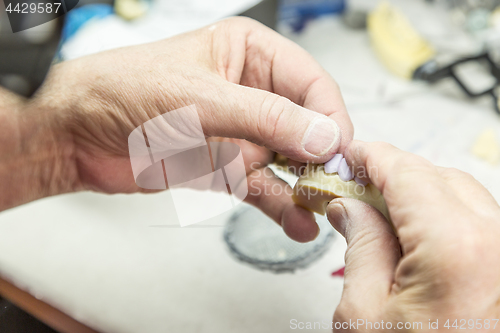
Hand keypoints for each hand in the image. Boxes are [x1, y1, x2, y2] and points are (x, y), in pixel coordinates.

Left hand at [10, 17, 352, 239]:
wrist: (78, 135)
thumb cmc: (125, 92)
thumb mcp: (202, 99)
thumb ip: (266, 118)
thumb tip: (323, 134)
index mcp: (248, 54)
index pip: (309, 82)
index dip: (329, 115)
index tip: (338, 148)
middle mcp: (251, 92)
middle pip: (305, 124)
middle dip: (321, 155)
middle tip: (333, 183)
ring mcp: (240, 132)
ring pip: (288, 161)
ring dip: (305, 186)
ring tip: (319, 209)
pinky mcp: (227, 166)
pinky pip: (264, 187)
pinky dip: (281, 206)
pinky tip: (296, 223)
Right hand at [327, 141, 499, 330]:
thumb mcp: (364, 312)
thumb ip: (360, 244)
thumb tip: (349, 206)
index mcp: (457, 248)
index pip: (407, 172)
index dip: (371, 157)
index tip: (349, 156)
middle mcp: (499, 246)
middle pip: (439, 178)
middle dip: (393, 176)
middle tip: (354, 190)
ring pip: (463, 198)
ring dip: (419, 197)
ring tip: (380, 218)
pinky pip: (479, 226)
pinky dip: (442, 220)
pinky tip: (412, 238)